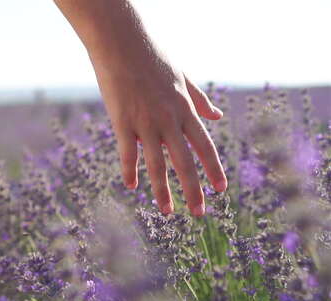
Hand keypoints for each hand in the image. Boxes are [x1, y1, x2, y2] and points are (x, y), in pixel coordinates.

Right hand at [94, 53, 226, 216]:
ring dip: (162, 191)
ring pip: (157, 164)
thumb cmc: (153, 57)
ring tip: (167, 212)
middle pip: (185, 162)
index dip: (213, 170)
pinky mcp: (122, 121)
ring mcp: (146, 122)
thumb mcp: (183, 76)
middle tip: (199, 213)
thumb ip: (200, 99)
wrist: (123, 42)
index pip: (204, 146)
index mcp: (186, 109)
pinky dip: (129, 170)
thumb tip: (217, 116)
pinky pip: (127, 152)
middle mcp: (170, 119)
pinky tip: (131, 187)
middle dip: (193, 190)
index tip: (221, 190)